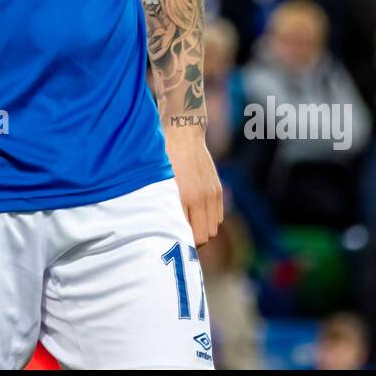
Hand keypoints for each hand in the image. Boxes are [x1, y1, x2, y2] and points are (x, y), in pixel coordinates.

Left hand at [164, 127, 223, 246]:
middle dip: (192, 240)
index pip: (187, 235)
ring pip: (213, 228)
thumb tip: (158, 229)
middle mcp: (200, 197)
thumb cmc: (162, 156)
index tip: (170, 243)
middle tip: (178, 236)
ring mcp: (211, 193)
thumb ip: (160, 205)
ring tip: (187, 224)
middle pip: (204, 237)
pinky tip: (196, 213)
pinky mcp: (217, 189)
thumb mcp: (156, 181)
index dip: (179, 242)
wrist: (182, 132)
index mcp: (182, 196)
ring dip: (202, 230)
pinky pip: (218, 216)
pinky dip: (209, 219)